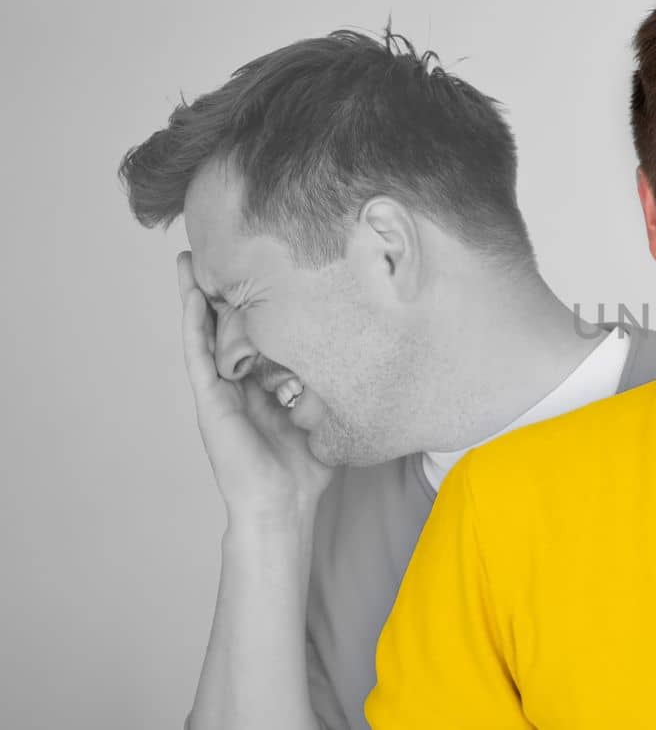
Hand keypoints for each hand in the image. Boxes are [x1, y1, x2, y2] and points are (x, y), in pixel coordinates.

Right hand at [176, 252, 331, 525]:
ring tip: (189, 257)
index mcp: (264, 383)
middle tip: (220, 247)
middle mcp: (240, 381)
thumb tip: (370, 358)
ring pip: (206, 332)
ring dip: (196, 295)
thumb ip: (336, 388)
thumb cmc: (305, 470)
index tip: (266, 265)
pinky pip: (197, 353)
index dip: (259, 301)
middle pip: (229, 325)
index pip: (259, 332)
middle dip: (224, 289)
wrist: (282, 505)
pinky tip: (190, 293)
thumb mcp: (326, 415)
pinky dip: (193, 322)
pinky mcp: (209, 400)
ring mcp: (221, 389)